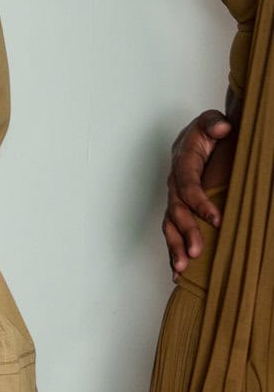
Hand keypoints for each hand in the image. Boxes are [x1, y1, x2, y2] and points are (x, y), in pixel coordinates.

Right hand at [165, 110, 234, 277]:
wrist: (199, 138)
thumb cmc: (206, 132)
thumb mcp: (210, 120)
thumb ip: (213, 122)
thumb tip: (221, 128)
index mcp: (181, 164)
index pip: (187, 186)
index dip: (200, 204)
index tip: (218, 220)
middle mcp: (173, 184)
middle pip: (176, 212)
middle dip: (185, 233)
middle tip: (196, 252)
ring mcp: (174, 198)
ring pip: (170, 225)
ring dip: (175, 247)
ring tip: (182, 268)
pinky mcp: (179, 209)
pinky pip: (173, 231)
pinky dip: (174, 251)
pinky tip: (179, 271)